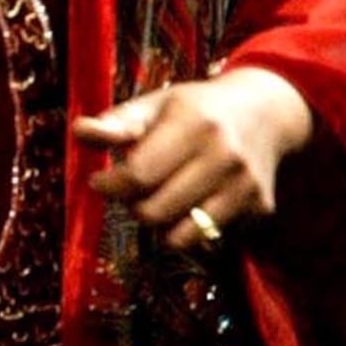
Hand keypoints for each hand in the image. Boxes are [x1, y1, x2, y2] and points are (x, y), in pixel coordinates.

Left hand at [76, 67, 314, 253]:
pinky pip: (208, 240)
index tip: (100, 180)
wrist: (267, 113)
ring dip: (160, 224)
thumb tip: (79, 132)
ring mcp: (245, 186)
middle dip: (132, 205)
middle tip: (132, 189)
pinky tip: (190, 204)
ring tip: (159, 197)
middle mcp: (224, 156)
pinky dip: (190, 230)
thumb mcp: (156, 104)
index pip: (138, 175)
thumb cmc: (197, 109)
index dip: (109, 184)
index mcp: (194, 123)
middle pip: (154, 212)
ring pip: (180, 237)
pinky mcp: (259, 210)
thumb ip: (116, 123)